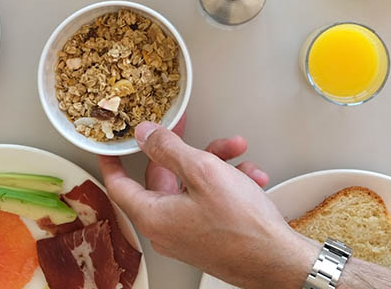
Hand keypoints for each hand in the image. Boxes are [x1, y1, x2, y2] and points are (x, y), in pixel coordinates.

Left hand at [99, 118, 317, 288]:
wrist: (279, 261)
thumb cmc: (243, 226)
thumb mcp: (202, 171)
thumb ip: (168, 148)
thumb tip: (144, 134)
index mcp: (154, 216)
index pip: (118, 184)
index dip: (113, 160)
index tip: (111, 144)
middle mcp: (167, 228)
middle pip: (165, 177)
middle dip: (189, 151)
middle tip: (190, 130)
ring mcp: (189, 233)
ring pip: (193, 185)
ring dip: (217, 164)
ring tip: (239, 154)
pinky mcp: (210, 235)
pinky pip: (211, 200)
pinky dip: (230, 184)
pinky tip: (251, 177)